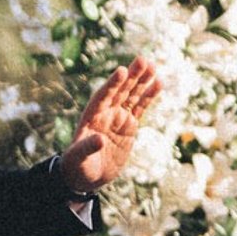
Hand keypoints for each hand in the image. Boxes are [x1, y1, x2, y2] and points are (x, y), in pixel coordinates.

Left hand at [60, 56, 160, 197]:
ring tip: (154, 66)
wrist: (87, 175)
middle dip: (131, 76)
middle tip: (143, 60)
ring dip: (142, 81)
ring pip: (132, 95)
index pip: (103, 96)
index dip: (112, 84)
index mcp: (92, 116)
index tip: (121, 71)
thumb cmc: (78, 166)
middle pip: (120, 90)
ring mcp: (119, 117)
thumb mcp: (79, 159)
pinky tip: (159, 83)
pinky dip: (149, 96)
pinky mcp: (129, 125)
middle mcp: (106, 113)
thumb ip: (87, 147)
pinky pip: (141, 107)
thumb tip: (100, 140)